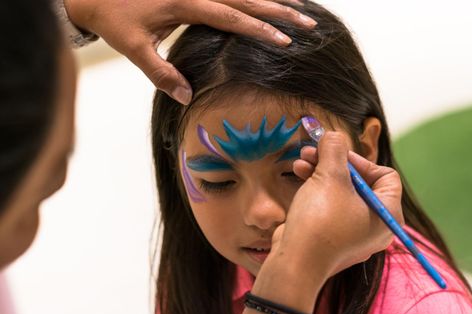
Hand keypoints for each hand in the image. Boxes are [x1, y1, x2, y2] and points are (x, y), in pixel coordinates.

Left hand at [63, 0, 316, 103]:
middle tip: (308, 22)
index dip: (259, 29)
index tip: (285, 40)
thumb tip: (187, 97)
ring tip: (302, 6)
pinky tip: (271, 0)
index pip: (231, 17)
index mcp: (184, 4)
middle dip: (280, 11)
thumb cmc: (114, 19)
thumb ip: (160, 73)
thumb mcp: (133, 48)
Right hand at [269, 132, 400, 287]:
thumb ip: (335, 150)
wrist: (295, 263)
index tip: (337, 154)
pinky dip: (317, 188)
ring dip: (321, 171)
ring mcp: (353, 232)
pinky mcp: (333, 236)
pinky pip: (330, 205)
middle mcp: (375, 225)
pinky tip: (298, 173)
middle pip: (360, 182)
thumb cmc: (320, 221)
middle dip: (334, 162)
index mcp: (387, 215)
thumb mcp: (330, 177)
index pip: (386, 176)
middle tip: (314, 149)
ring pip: (341, 192)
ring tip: (301, 160)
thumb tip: (333, 136)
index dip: (360, 160)